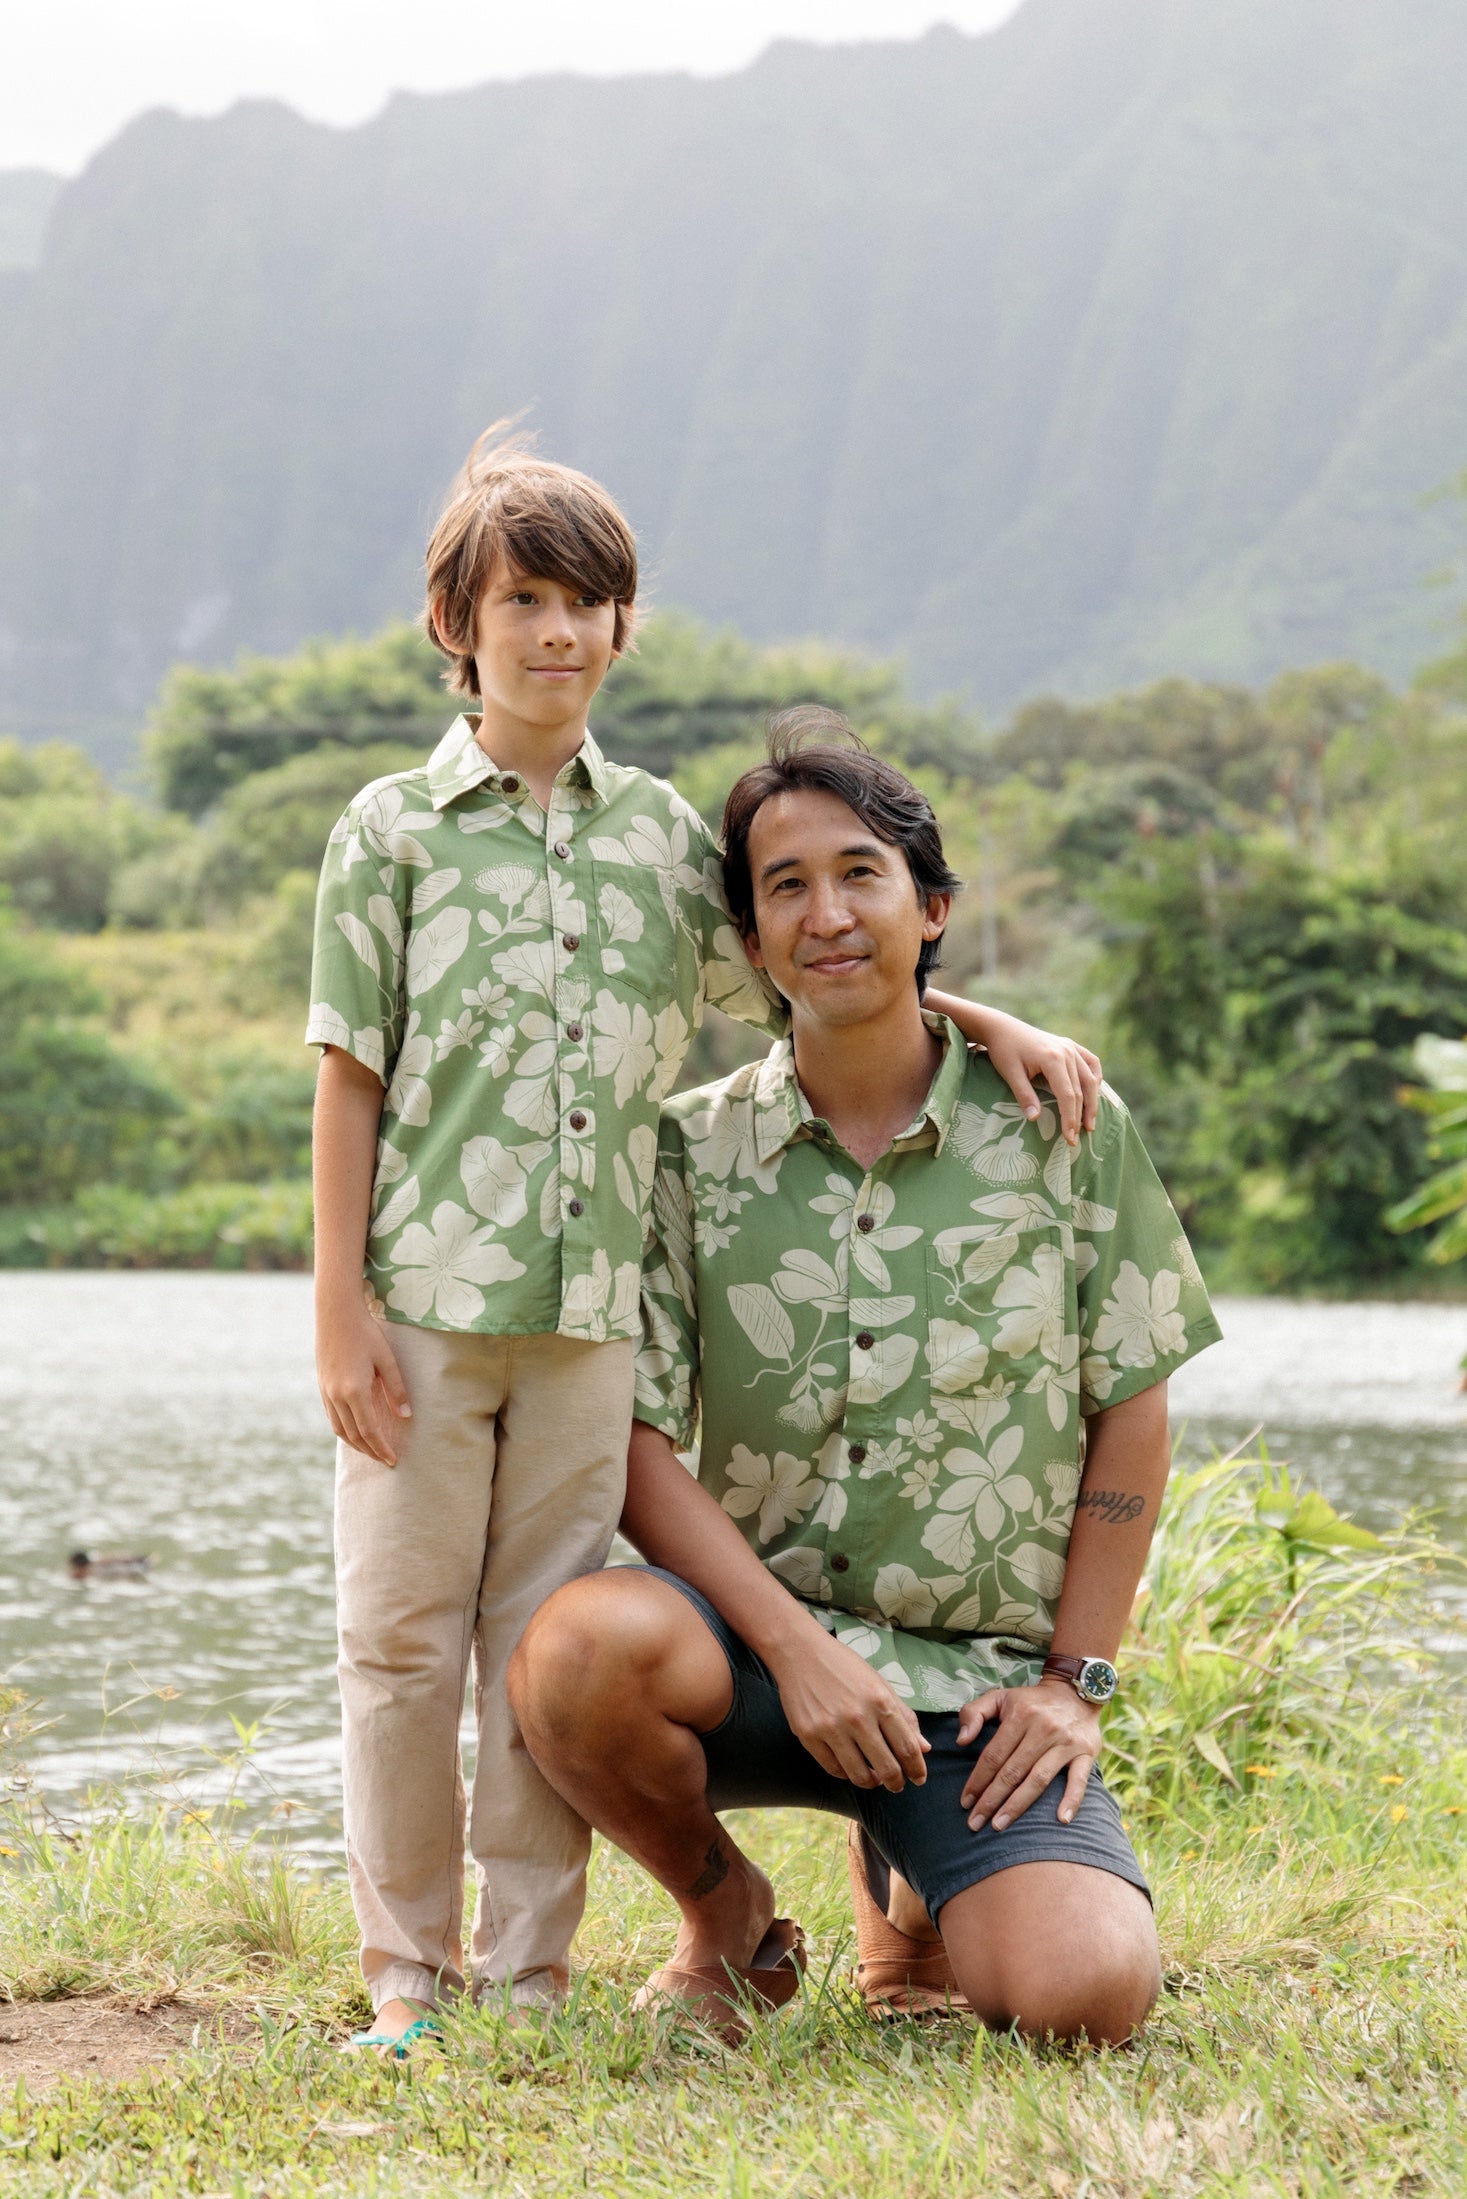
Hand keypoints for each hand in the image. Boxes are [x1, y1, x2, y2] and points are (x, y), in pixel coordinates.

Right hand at [316, 1297, 411, 1465]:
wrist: (336, 1314)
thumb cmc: (366, 1333)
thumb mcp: (386, 1360)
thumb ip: (396, 1389)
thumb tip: (406, 1416)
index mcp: (355, 1391)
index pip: (369, 1431)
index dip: (381, 1448)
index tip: (393, 1460)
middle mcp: (337, 1396)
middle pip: (354, 1435)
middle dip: (370, 1451)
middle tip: (385, 1460)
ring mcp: (326, 1392)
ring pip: (340, 1429)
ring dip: (356, 1444)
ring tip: (371, 1451)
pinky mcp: (322, 1386)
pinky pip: (332, 1417)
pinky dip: (344, 1431)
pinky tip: (355, 1432)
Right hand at [767, 1625, 930, 1792]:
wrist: (800, 1652)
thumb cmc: (844, 1666)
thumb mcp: (879, 1683)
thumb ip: (903, 1715)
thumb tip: (924, 1748)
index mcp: (880, 1701)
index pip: (907, 1747)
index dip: (917, 1768)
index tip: (919, 1778)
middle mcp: (857, 1718)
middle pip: (887, 1768)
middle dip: (897, 1783)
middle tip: (897, 1785)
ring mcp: (831, 1729)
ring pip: (860, 1776)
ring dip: (872, 1783)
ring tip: (874, 1778)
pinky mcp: (809, 1736)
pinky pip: (834, 1769)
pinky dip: (846, 1773)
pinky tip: (851, 1766)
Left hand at [958, 1678, 1100, 1829]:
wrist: (1075, 1691)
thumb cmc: (1031, 1701)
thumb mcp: (999, 1696)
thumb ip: (974, 1712)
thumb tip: (961, 1741)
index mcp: (1020, 1716)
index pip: (994, 1755)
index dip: (978, 1780)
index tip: (965, 1802)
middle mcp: (1043, 1729)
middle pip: (1013, 1771)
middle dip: (991, 1800)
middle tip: (975, 1823)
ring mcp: (1065, 1743)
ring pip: (1038, 1779)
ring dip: (1018, 1805)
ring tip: (999, 1824)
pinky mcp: (1086, 1753)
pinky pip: (1079, 1780)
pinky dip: (1072, 1800)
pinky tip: (1061, 1820)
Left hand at [974, 1012, 1101, 1146]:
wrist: (1002, 1028)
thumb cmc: (1004, 1051)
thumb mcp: (1010, 1073)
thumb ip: (1024, 1096)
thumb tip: (1035, 1119)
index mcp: (1053, 1059)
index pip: (1067, 1095)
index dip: (1070, 1119)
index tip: (1069, 1138)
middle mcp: (1067, 1052)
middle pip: (1081, 1090)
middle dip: (1080, 1116)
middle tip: (1076, 1138)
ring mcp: (1070, 1047)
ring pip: (1090, 1079)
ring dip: (1092, 1102)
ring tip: (1090, 1124)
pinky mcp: (1070, 1045)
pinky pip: (1091, 1063)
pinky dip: (1095, 1079)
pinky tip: (1093, 1094)